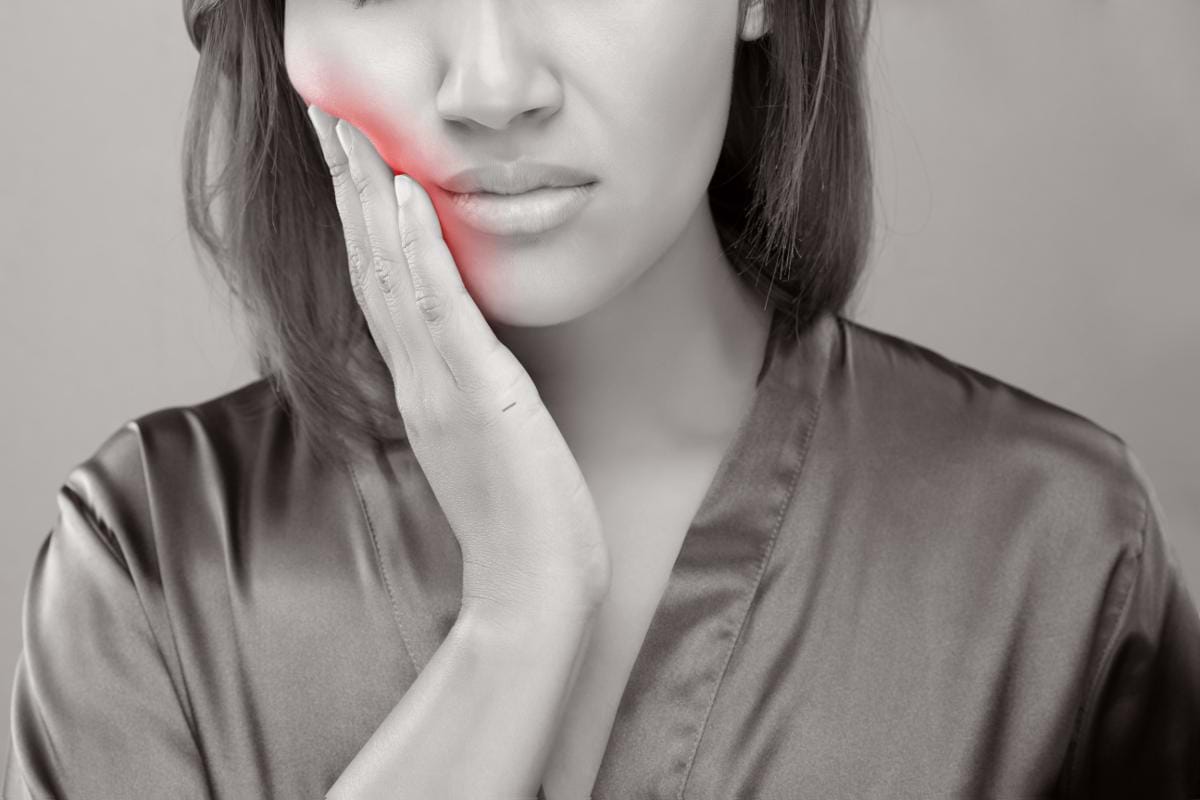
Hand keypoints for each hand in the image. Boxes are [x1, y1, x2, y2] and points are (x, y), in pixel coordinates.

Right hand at [306, 105, 609, 617]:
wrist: (530, 589)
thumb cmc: (518, 521)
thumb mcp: (487, 443)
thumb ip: (466, 396)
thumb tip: (468, 361)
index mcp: (421, 387)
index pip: (380, 288)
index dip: (360, 221)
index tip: (349, 162)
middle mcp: (418, 379)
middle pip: (369, 268)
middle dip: (348, 189)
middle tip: (325, 119)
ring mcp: (441, 386)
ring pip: (391, 276)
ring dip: (370, 198)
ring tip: (349, 131)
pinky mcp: (480, 396)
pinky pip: (441, 311)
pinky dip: (421, 251)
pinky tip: (407, 198)